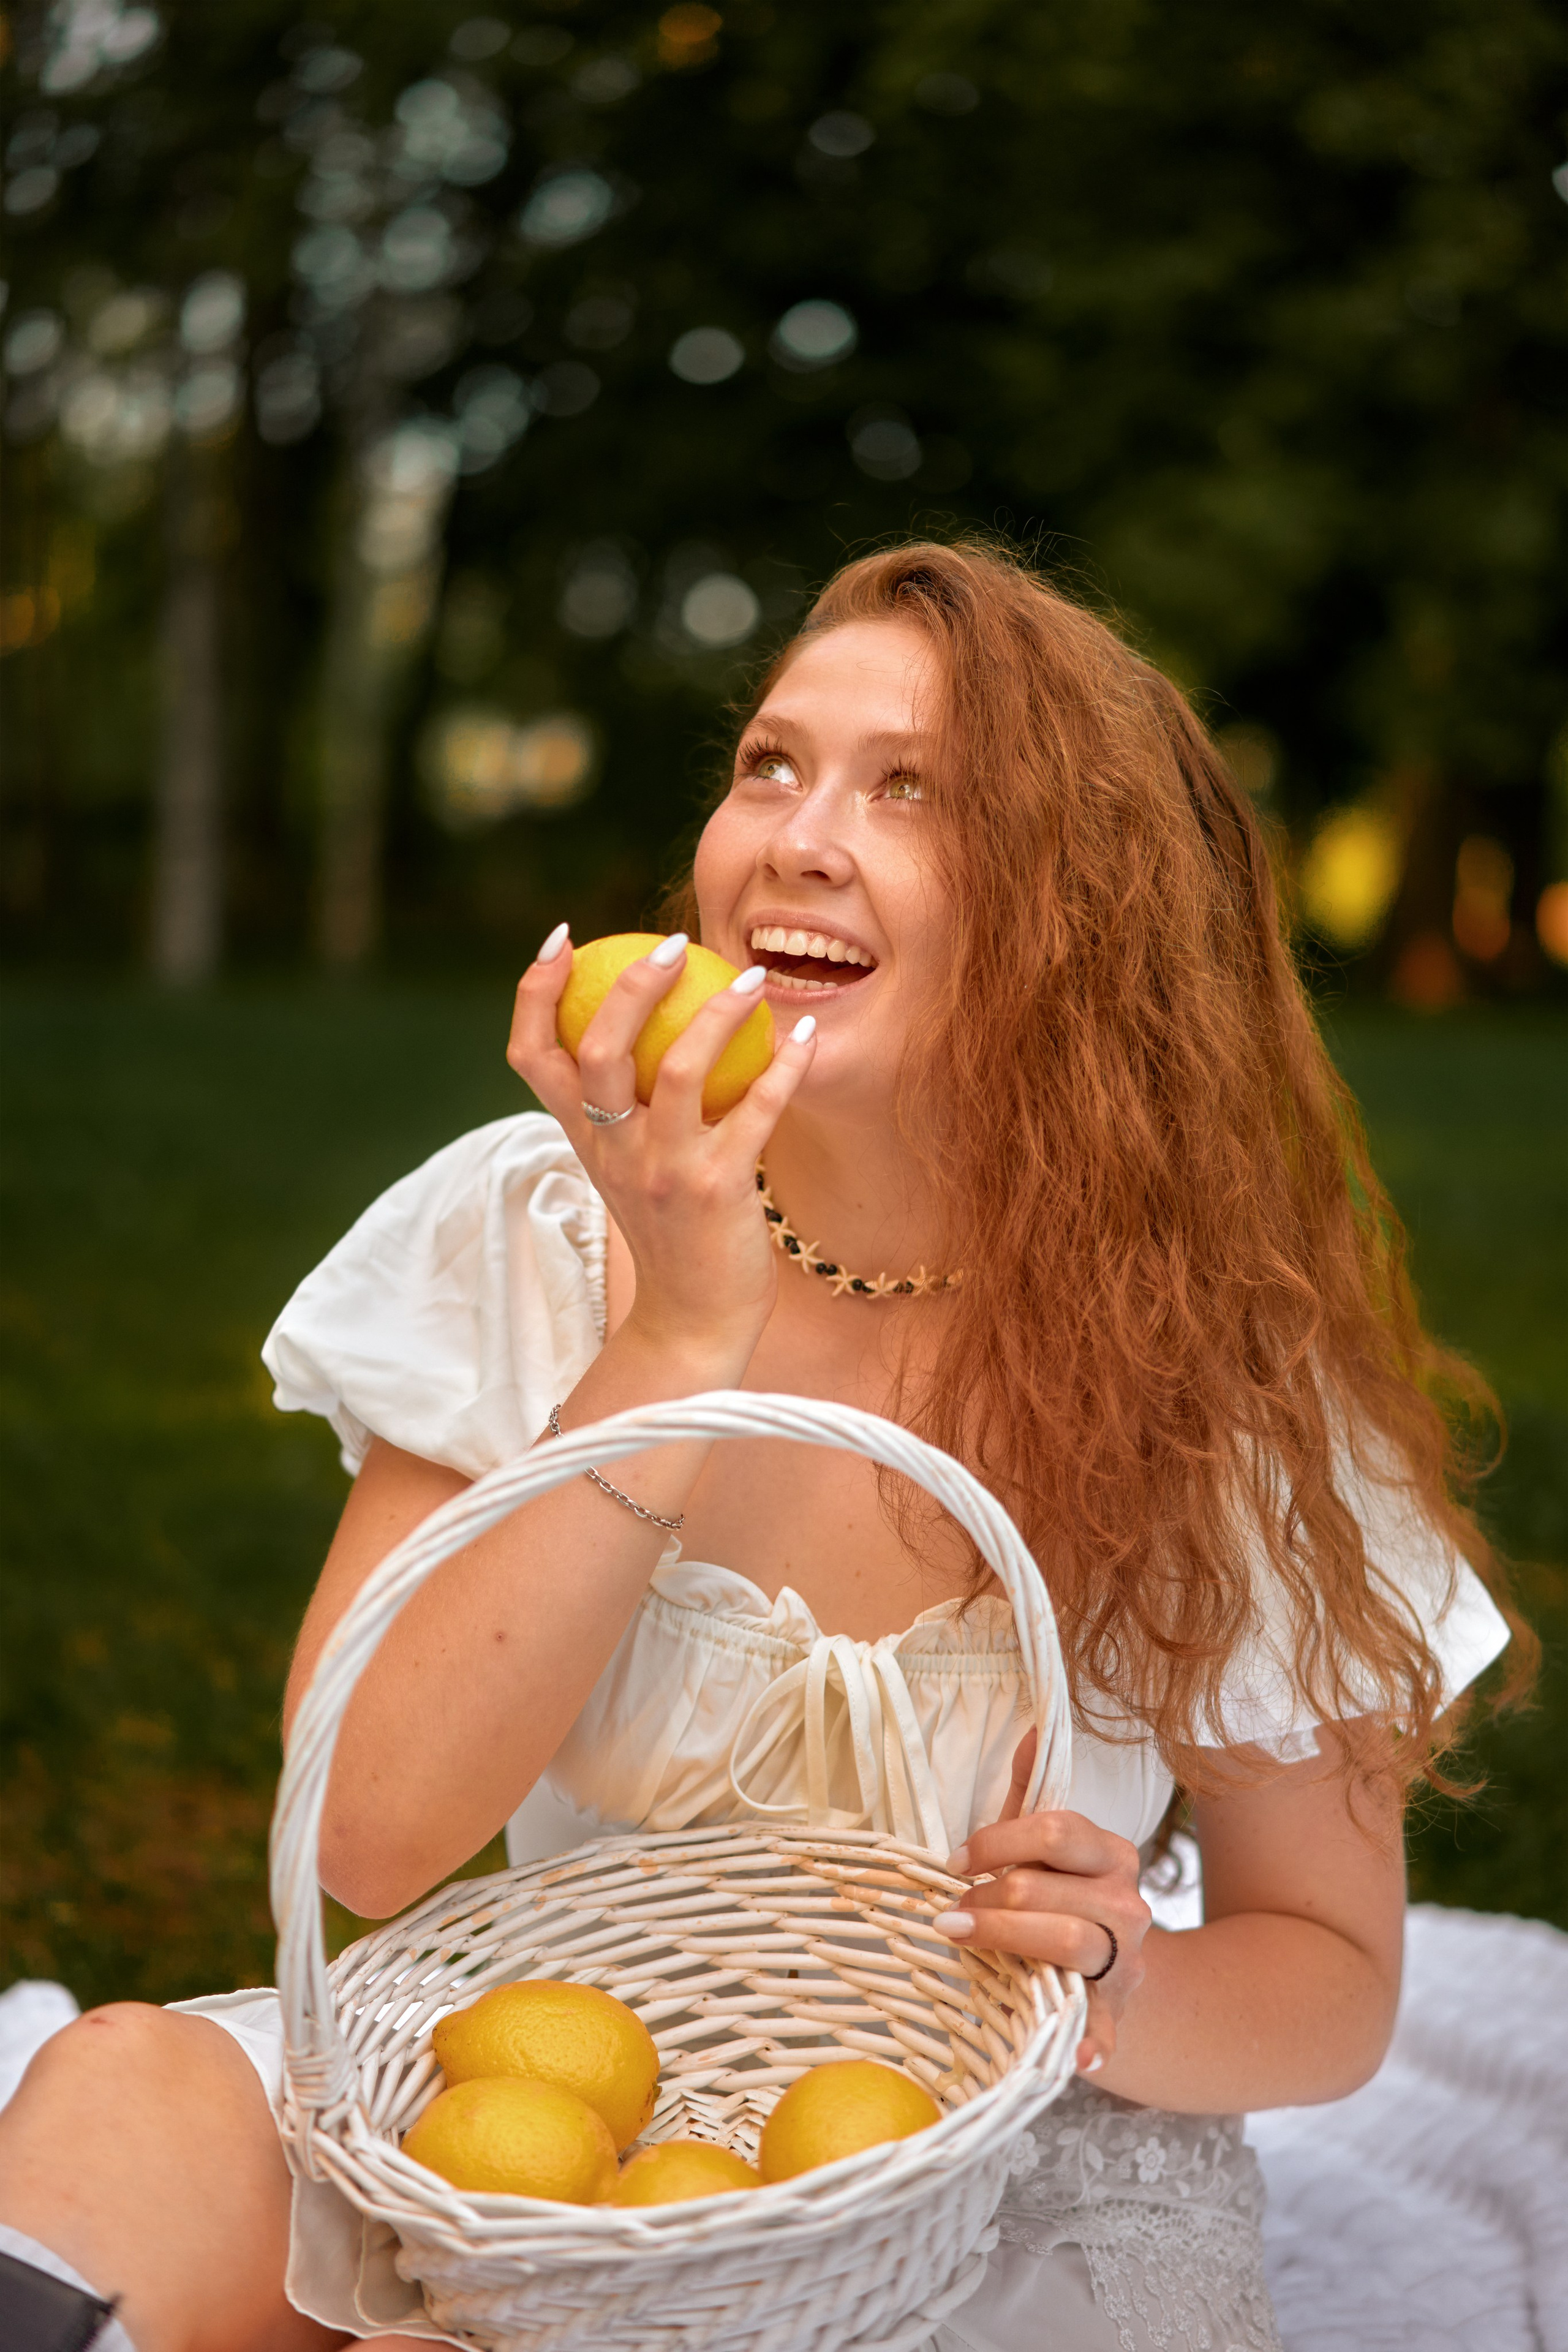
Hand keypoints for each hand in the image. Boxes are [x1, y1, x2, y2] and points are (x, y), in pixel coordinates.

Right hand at [506, 924, 817, 1362]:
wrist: (693, 1320)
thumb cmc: (671, 1229)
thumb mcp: (628, 1165)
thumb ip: (624, 1106)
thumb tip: (645, 1020)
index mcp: (581, 1136)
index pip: (532, 1055)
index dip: (535, 991)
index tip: (562, 937)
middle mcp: (611, 1148)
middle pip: (599, 1049)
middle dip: (631, 985)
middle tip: (674, 944)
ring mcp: (661, 1170)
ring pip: (679, 1070)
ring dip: (719, 1013)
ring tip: (751, 979)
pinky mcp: (717, 1189)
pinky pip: (756, 1111)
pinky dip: (784, 1067)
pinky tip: (806, 1037)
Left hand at [933, 1730, 1151, 2075]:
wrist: (1116, 1971)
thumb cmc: (1065, 1899)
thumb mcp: (1052, 1847)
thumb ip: (1034, 1795)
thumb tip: (1029, 1732)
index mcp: (1111, 1854)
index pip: (1052, 1831)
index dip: (994, 1842)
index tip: (954, 1861)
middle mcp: (1128, 1901)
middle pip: (1046, 1889)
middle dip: (985, 1898)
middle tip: (948, 1912)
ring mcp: (1126, 1960)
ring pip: (1066, 1942)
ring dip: (1004, 1941)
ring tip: (960, 1939)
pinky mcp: (1117, 2011)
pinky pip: (1107, 2027)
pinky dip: (1094, 2039)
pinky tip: (1079, 2052)